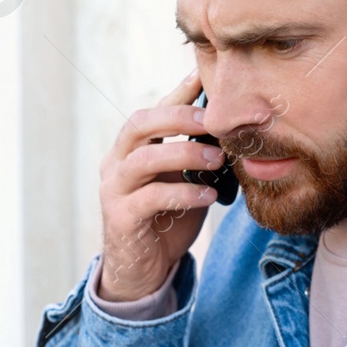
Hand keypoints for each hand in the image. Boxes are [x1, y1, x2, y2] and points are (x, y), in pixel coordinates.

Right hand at [98, 70, 221, 300]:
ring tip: (217, 160)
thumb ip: (197, 155)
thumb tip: (232, 126)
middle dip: (178, 116)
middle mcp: (116, 163)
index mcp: (131, 149)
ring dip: (184, 154)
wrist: (144, 271)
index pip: (153, 110)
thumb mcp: (184, 181)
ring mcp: (114, 190)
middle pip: (139, 124)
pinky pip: (150, 198)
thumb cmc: (166, 220)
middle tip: (213, 122)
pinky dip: (183, 193)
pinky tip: (209, 196)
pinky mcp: (120, 218)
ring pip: (143, 159)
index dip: (178, 92)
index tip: (205, 75)